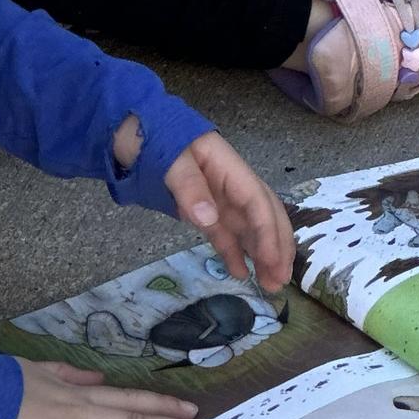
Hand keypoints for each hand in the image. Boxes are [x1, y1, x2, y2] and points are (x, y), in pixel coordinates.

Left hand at [163, 131, 295, 291]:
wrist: (138, 134)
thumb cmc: (159, 140)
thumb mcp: (172, 159)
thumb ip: (189, 187)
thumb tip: (209, 218)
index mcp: (230, 169)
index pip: (257, 202)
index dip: (267, 232)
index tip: (270, 261)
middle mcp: (233, 185)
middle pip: (265, 215)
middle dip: (278, 246)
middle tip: (281, 279)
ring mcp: (220, 198)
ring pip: (250, 228)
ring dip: (263, 254)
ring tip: (270, 284)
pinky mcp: (206, 210)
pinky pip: (225, 234)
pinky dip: (235, 252)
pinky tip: (240, 273)